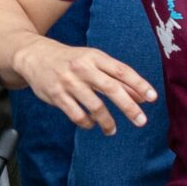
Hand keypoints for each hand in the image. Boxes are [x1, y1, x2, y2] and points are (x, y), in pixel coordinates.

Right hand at [7, 35, 156, 134]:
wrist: (34, 55)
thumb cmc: (70, 60)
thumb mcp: (93, 62)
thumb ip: (116, 78)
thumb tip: (142, 97)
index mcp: (95, 57)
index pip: (122, 71)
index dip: (139, 84)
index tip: (153, 97)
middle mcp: (83, 68)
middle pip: (111, 89)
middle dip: (129, 107)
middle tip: (141, 121)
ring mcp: (69, 82)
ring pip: (95, 106)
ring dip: (107, 122)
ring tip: (112, 130)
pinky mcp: (57, 95)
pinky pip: (77, 115)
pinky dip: (87, 123)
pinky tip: (91, 124)